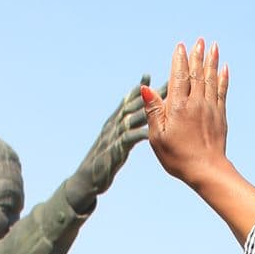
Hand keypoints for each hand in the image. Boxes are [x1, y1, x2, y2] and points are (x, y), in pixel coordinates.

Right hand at [72, 78, 152, 199]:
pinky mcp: (115, 150)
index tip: (150, 75)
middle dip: (150, 93)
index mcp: (115, 121)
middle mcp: (113, 124)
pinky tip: (151, 131)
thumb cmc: (105, 159)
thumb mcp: (115, 139)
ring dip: (147, 109)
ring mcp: (113, 136)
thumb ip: (124, 127)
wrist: (89, 178)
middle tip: (166, 83)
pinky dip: (139, 133)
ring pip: (131, 118)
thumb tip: (134, 117)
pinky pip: (128, 139)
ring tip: (162, 102)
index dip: (139, 87)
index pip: (128, 100)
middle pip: (133, 105)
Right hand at [143, 38, 229, 187]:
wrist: (208, 172)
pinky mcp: (220, 117)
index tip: (181, 46)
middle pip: (196, 73)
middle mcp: (196, 103)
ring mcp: (210, 109)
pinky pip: (222, 92)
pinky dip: (222, 78)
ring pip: (211, 79)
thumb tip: (146, 89)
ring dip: (211, 61)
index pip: (178, 76)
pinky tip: (224, 69)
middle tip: (200, 40)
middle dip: (197, 55)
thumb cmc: (178, 158)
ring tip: (213, 46)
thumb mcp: (158, 138)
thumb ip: (153, 111)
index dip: (179, 60)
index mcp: (178, 107)